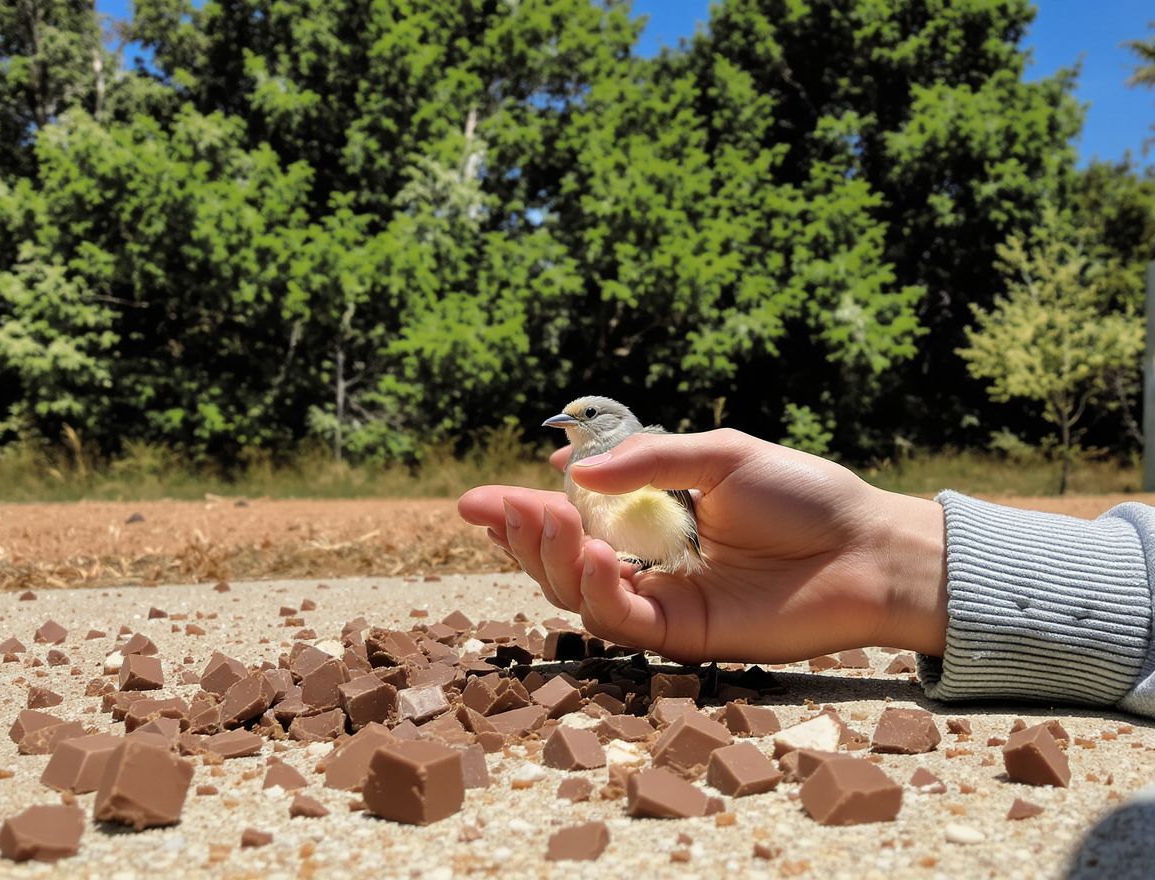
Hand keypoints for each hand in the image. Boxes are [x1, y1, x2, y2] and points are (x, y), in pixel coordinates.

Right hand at [457, 429, 946, 664]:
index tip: (475, 500)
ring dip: (554, 561)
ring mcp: (664, 604)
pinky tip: (597, 557)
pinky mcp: (685, 638)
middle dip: (525, 537)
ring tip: (553, 522)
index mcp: (652, 519)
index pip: (572, 519)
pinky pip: (623, 624)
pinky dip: (600, 593)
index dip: (522, 511)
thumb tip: (573, 465)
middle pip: (562, 564)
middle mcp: (649, 565)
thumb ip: (650, 460)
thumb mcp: (721, 455)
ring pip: (580, 598)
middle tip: (506, 507)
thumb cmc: (803, 495)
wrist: (866, 548)